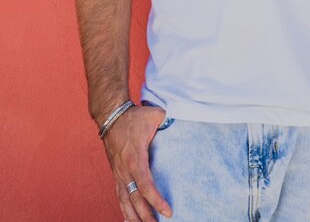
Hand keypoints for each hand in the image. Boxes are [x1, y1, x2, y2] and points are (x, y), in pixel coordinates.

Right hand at [102, 105, 172, 220]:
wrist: (111, 116)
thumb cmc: (133, 116)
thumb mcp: (154, 114)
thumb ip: (168, 119)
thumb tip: (182, 120)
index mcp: (135, 158)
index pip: (146, 185)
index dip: (156, 200)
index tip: (168, 212)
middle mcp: (125, 169)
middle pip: (135, 199)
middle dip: (146, 216)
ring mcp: (119, 173)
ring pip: (125, 201)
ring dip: (135, 217)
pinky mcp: (116, 173)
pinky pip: (120, 196)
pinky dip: (124, 209)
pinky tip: (129, 220)